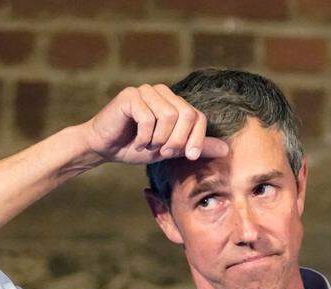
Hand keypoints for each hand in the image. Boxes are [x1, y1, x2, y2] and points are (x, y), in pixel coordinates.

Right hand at [81, 83, 229, 165]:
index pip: (198, 117)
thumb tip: (226, 150)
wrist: (104, 147)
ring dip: (159, 139)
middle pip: (186, 115)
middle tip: (164, 152)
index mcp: (174, 103)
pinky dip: (144, 136)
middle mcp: (162, 92)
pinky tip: (136, 141)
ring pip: (168, 116)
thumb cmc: (136, 147)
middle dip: (178, 140)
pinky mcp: (130, 95)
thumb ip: (196, 147)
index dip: (197, 139)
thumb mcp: (171, 150)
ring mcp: (146, 91)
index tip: (188, 156)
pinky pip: (148, 117)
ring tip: (147, 145)